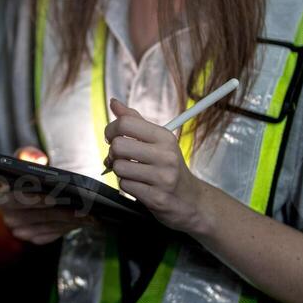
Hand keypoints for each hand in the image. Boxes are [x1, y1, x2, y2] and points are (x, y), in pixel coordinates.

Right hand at [0, 147, 94, 244]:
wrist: (29, 193)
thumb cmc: (28, 176)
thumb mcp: (24, 160)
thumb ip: (27, 154)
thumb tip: (38, 158)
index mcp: (4, 198)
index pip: (24, 199)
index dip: (45, 198)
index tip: (66, 195)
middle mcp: (9, 218)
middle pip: (42, 215)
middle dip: (66, 211)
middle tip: (87, 207)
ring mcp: (21, 231)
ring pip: (51, 226)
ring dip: (73, 221)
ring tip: (92, 215)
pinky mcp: (34, 238)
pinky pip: (54, 234)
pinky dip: (70, 227)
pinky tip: (84, 221)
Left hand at [103, 98, 210, 233]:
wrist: (191, 200)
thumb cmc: (169, 167)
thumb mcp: (158, 141)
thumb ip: (135, 121)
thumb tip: (114, 103)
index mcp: (165, 137)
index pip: (126, 123)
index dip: (111, 129)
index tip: (112, 137)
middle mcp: (166, 156)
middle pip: (118, 146)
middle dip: (113, 153)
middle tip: (121, 157)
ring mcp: (162, 178)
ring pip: (118, 167)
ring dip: (119, 171)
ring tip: (132, 172)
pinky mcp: (157, 198)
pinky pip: (124, 186)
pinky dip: (126, 185)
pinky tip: (139, 185)